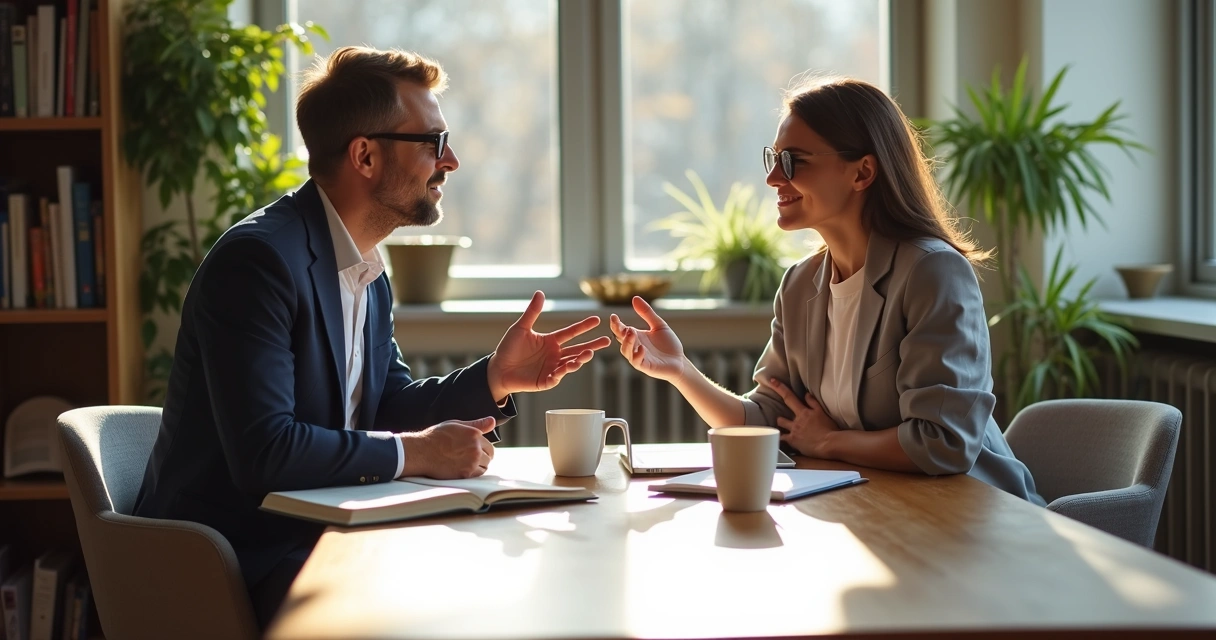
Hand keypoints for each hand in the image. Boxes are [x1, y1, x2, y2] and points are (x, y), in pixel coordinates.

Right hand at [399, 417, 496, 478]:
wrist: (421, 452)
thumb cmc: (436, 437)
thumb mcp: (456, 425)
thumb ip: (476, 424)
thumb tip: (492, 421)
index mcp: (474, 434)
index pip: (489, 444)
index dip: (482, 447)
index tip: (475, 450)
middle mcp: (476, 448)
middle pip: (490, 455)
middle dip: (483, 456)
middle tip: (470, 457)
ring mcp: (472, 461)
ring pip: (485, 466)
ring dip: (479, 465)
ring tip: (466, 463)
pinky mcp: (466, 473)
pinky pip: (478, 475)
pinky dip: (473, 473)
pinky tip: (464, 468)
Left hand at [487, 291, 612, 398]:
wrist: (497, 369)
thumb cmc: (508, 349)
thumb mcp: (521, 328)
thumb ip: (532, 312)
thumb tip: (540, 293)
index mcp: (550, 341)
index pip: (571, 332)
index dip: (583, 327)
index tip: (597, 320)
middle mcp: (554, 354)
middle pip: (577, 349)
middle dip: (592, 345)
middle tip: (607, 341)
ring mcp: (552, 368)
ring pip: (570, 363)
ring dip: (580, 359)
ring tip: (589, 354)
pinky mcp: (546, 380)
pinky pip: (557, 377)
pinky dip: (563, 372)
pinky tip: (568, 366)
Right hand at [609, 296, 685, 382]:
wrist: (680, 361)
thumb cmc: (668, 344)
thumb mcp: (658, 325)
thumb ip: (647, 313)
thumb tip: (634, 297)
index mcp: (635, 336)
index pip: (621, 329)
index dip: (616, 324)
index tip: (613, 316)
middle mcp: (634, 346)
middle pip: (620, 339)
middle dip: (618, 332)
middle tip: (619, 324)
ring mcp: (638, 357)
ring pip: (626, 351)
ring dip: (627, 342)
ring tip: (631, 332)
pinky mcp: (645, 366)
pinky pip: (637, 361)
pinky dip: (637, 354)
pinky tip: (641, 347)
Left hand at [761, 377, 840, 457]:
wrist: (829, 443)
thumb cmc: (829, 428)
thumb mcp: (822, 412)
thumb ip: (813, 403)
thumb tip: (806, 394)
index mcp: (803, 412)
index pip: (789, 397)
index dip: (779, 388)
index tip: (772, 381)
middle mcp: (796, 421)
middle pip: (781, 418)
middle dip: (781, 419)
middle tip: (784, 422)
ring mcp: (793, 432)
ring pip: (780, 428)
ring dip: (782, 429)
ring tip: (785, 432)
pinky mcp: (793, 442)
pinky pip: (782, 440)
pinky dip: (782, 440)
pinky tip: (784, 442)